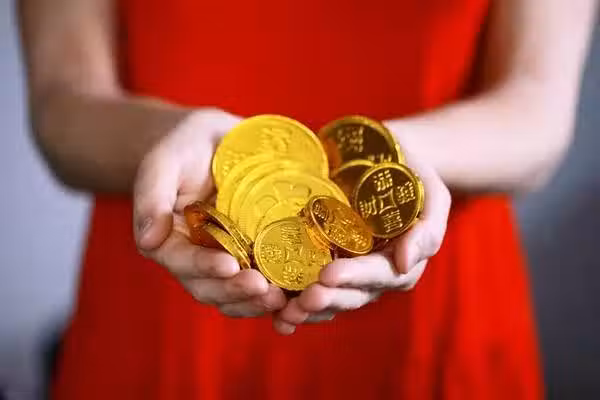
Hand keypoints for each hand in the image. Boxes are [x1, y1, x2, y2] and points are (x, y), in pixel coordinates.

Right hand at [133, 108, 286, 316]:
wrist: (215, 142)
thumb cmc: (185, 146)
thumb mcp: (165, 160)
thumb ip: (152, 195)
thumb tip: (149, 241)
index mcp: (169, 239)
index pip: (182, 261)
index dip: (203, 267)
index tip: (228, 266)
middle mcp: (195, 257)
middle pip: (209, 287)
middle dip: (235, 292)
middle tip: (263, 289)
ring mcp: (225, 260)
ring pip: (234, 294)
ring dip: (255, 302)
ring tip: (281, 298)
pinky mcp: (251, 257)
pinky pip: (259, 283)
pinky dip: (274, 294)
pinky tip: (294, 295)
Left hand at [272, 150, 450, 333]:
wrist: (379, 159)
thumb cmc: (409, 172)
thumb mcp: (429, 192)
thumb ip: (428, 228)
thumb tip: (404, 262)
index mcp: (398, 262)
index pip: (378, 274)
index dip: (354, 277)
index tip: (328, 275)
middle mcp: (371, 275)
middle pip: (350, 295)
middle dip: (327, 299)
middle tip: (303, 300)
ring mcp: (345, 272)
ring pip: (329, 300)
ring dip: (307, 311)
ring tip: (285, 313)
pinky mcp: (321, 264)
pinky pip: (308, 289)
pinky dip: (292, 304)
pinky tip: (274, 314)